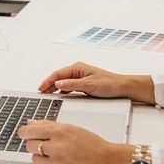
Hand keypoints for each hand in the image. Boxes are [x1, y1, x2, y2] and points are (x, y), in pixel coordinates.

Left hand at [17, 120, 132, 163]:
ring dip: (42, 158)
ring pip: (34, 160)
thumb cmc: (93, 145)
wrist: (109, 162)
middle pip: (29, 146)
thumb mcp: (71, 128)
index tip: (24, 134)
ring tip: (56, 156)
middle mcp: (57, 148)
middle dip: (35, 145)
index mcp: (59, 132)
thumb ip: (49, 125)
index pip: (28, 131)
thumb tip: (30, 123)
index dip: (24, 133)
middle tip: (48, 146)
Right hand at [37, 62, 155, 103]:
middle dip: (49, 84)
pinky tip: (60, 95)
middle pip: (59, 77)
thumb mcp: (88, 85)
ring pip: (63, 82)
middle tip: (41, 93)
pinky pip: (69, 86)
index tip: (41, 88)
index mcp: (78, 68)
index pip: (58, 74)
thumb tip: (58, 84)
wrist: (122, 87)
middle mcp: (78, 71)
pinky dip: (63, 91)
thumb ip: (71, 84)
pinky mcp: (84, 84)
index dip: (48, 81)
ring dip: (55, 88)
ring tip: (48, 95)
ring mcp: (80, 77)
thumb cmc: (109, 83)